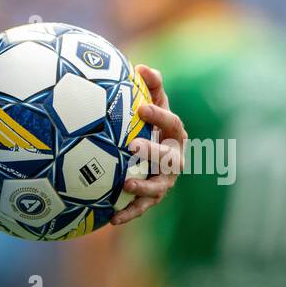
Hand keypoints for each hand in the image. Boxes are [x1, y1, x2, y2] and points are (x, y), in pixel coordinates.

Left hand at [110, 64, 185, 224]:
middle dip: (153, 151)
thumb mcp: (150, 104)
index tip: (141, 107)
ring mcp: (164, 180)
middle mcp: (174, 158)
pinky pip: (142, 207)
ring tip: (126, 185)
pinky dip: (129, 213)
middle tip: (133, 145)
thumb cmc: (147, 123)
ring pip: (158, 186)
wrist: (150, 153)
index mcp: (174, 133)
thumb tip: (141, 67)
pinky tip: (112, 219)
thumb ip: (150, 87)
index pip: (172, 123)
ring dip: (143, 187)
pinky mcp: (152, 197)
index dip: (159, 115)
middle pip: (169, 157)